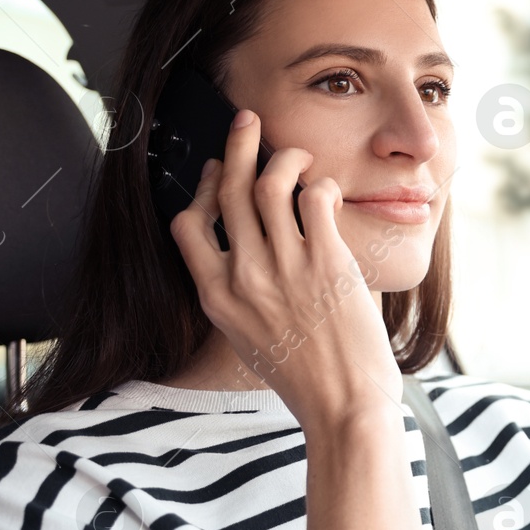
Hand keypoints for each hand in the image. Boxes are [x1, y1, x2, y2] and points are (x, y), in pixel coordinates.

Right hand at [169, 109, 402, 428]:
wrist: (344, 408)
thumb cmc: (306, 381)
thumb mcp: (250, 341)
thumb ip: (241, 299)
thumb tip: (246, 264)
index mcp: (216, 298)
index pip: (186, 226)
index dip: (199, 190)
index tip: (215, 172)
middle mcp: (243, 278)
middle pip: (228, 192)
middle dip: (236, 146)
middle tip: (247, 121)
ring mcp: (284, 268)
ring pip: (270, 186)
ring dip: (284, 158)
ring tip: (297, 153)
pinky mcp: (327, 264)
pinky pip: (316, 200)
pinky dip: (322, 186)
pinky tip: (329, 191)